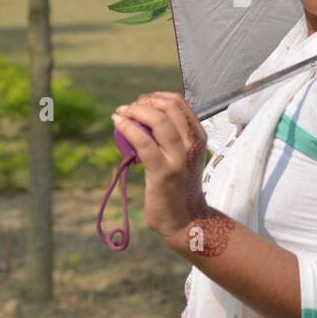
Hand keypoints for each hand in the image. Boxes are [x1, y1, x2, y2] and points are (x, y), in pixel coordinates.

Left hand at [112, 91, 208, 247]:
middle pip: (169, 106)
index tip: (140, 103)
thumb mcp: (182, 156)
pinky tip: (118, 124)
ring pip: (159, 121)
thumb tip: (142, 117)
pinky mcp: (163, 172)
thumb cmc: (180, 187)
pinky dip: (128, 128)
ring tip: (121, 114)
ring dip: (135, 112)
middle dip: (144, 102)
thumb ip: (171, 137)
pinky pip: (144, 143)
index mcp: (198, 137)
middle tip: (128, 109)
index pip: (179, 103)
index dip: (156, 97)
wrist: (186, 220)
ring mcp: (179, 158)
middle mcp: (192, 144)